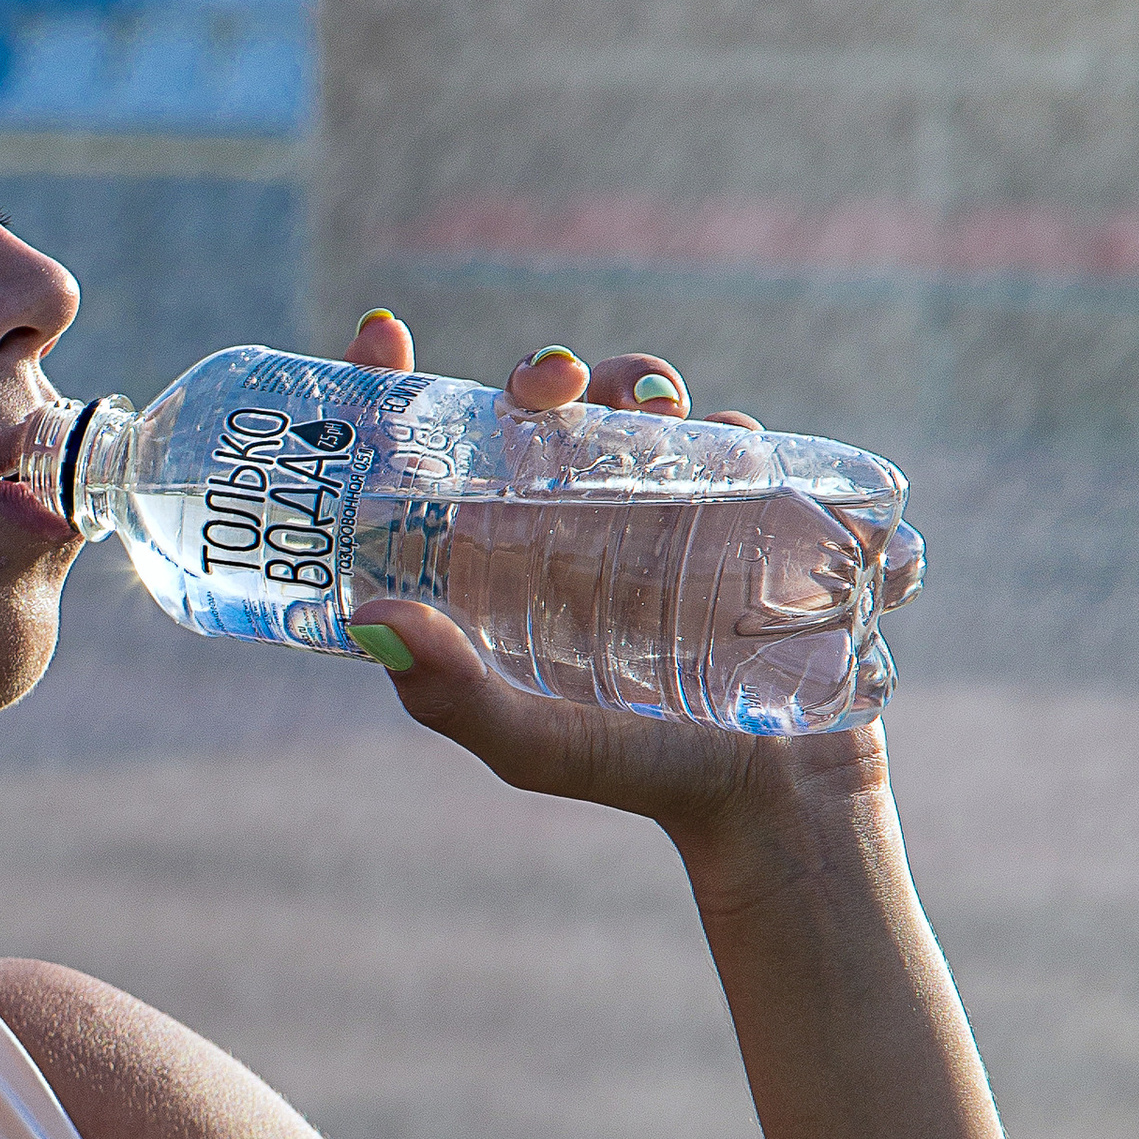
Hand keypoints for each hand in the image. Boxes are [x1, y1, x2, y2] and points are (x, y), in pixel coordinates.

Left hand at [328, 310, 890, 879]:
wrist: (771, 804)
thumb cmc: (633, 773)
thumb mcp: (531, 744)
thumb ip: (452, 695)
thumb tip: (368, 619)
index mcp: (505, 556)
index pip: (440, 453)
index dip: (400, 386)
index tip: (382, 334)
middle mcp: (579, 519)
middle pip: (546, 409)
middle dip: (548, 372)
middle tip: (555, 384)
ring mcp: (667, 508)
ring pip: (644, 408)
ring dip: (643, 383)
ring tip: (662, 410)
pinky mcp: (750, 514)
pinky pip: (749, 443)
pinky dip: (751, 433)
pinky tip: (748, 444)